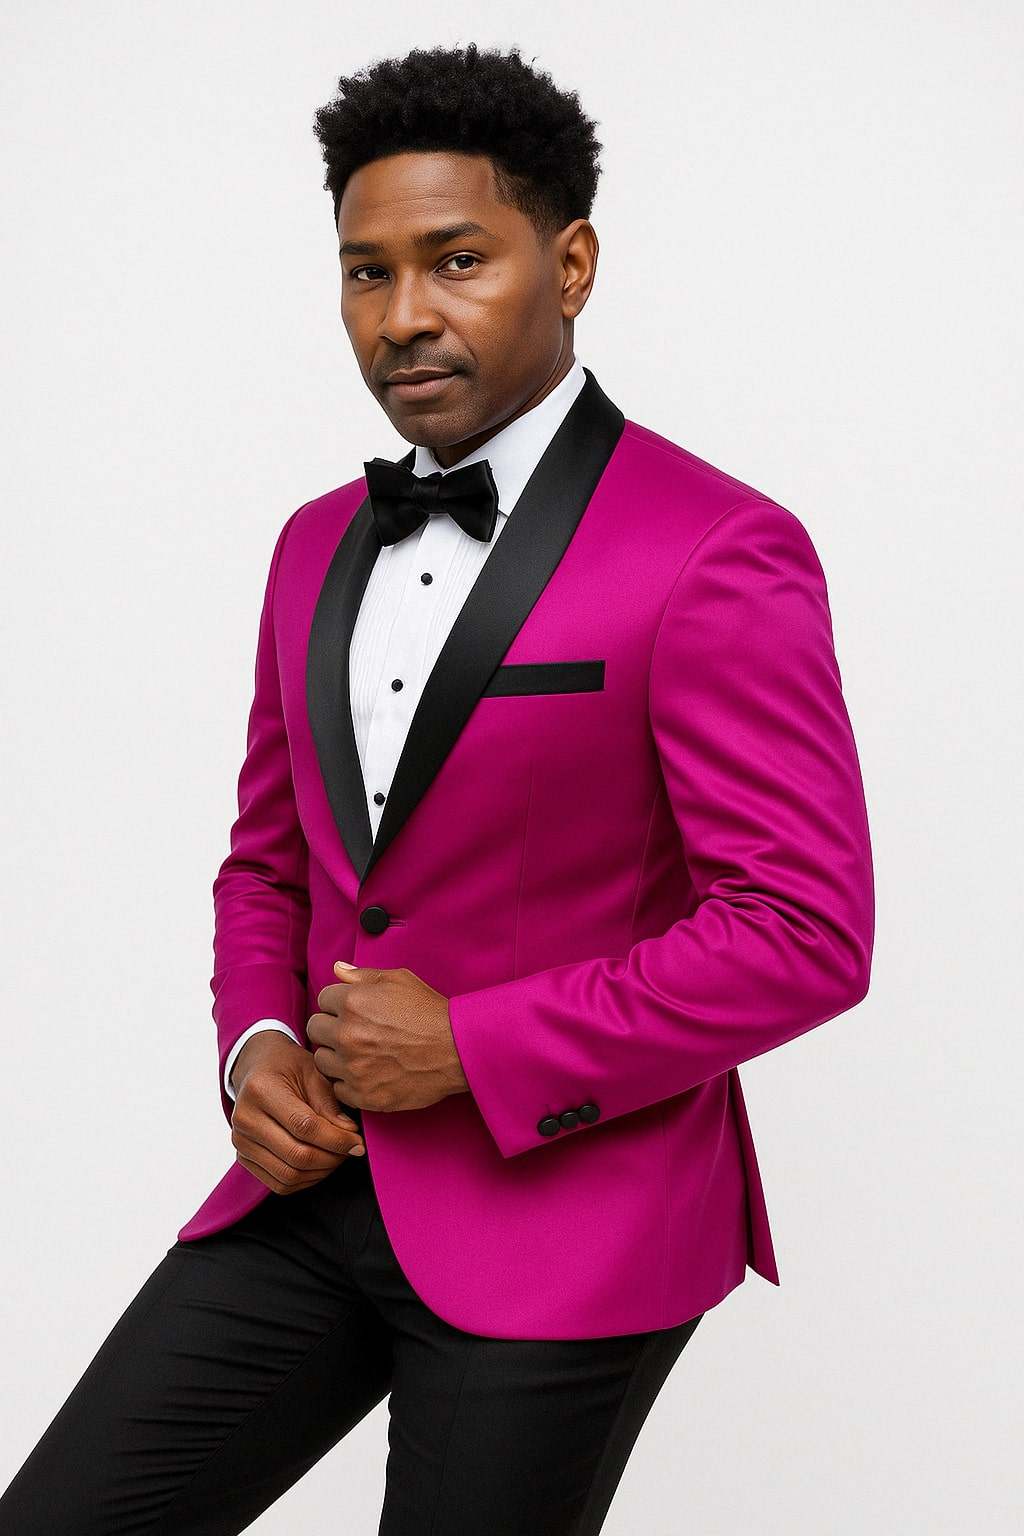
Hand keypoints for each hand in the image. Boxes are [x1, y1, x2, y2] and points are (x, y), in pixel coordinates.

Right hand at [229, 1030, 365, 1194]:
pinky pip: (279, 1183)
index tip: (358, 1142)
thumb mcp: (313, 1072)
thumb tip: (349, 1136)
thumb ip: (330, 1105)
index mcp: (261, 1089)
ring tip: (338, 1155)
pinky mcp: (244, 1157)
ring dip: (321, 1171)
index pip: (304, 1126)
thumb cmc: (288, 1067)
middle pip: (296, 1155)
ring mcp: (241, 1141)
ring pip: (288, 1175)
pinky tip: (320, 1164)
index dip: (336, 1139)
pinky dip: (306, 1180)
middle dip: (332, 1158)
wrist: (257, 1069)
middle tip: (352, 1149)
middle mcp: (245, 1118)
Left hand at [307, 963, 469, 1113]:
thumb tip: (338, 969)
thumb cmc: (430, 1013)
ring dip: (336, 1057)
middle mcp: (347, 1034)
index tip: (353, 1012)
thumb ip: (363, 975)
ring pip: (322, 1060)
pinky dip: (349, 1082)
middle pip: (315, 1030)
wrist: (456, 1050)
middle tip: (353, 1033)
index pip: (322, 1000)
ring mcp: (352, 1066)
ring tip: (360, 1054)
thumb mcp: (400, 981)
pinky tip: (368, 1073)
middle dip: (331, 1029)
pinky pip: (338, 1088)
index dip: (338, 1005)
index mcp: (353, 1002)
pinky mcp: (362, 1093)